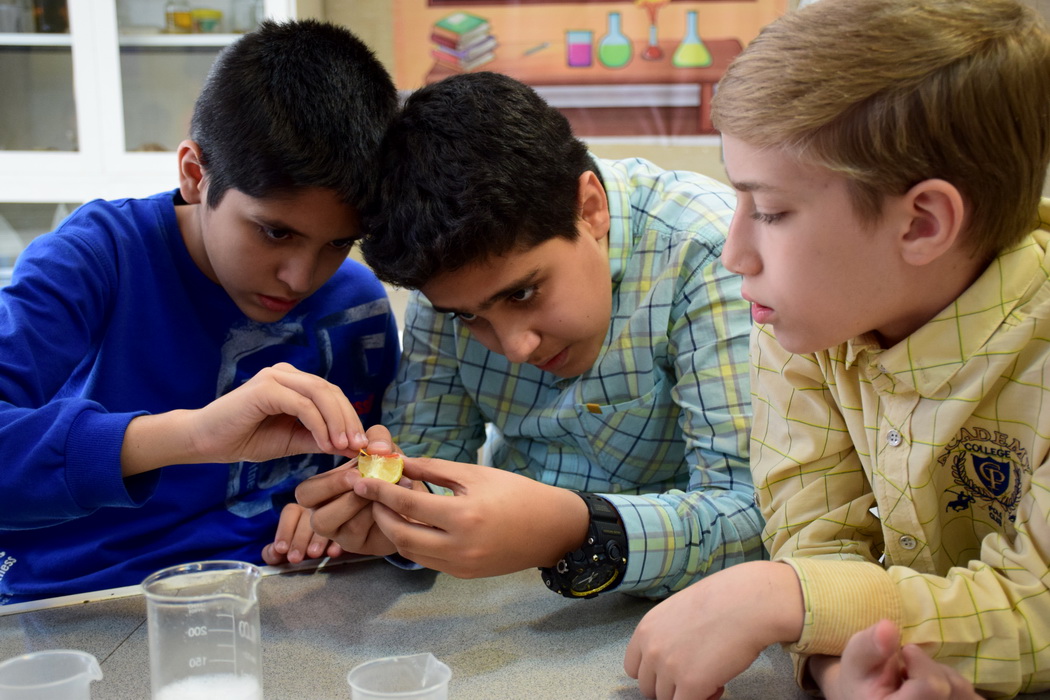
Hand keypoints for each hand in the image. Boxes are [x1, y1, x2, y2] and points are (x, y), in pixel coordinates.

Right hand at [122, 363, 369, 475]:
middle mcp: (286, 374)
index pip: (332, 395)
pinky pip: (302, 404)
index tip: (363, 445)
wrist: (203, 441)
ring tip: (344, 447)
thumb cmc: (245, 438)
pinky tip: (325, 444)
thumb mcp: (291, 440)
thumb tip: (352, 446)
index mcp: (294, 383)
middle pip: (331, 391)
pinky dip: (319, 424)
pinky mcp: (266, 388)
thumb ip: (319, 439)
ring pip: (320, 394)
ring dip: (337, 422)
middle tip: (360, 446)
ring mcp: (275, 377)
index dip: (350, 418)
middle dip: (349, 420)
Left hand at [261, 503, 343, 564]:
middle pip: (307, 517)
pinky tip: (333, 553)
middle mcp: (318, 506)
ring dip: (318, 539)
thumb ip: (276, 551)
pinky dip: (338, 541)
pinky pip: (346, 527)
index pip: (290, 512)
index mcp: (301, 508)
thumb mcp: (291, 547)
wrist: (338, 542)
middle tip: (295, 558)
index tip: (281, 549)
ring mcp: (336, 510)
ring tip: (313, 555)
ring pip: (326, 520)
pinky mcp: (351, 520)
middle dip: (299, 540)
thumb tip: (272, 554)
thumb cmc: (308, 544)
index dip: (284, 531)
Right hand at [295, 432, 413, 556]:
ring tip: (384, 489)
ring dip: (356, 502)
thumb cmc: (392, 474)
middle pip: (309, 509)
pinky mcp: (355, 544)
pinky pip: (354, 531)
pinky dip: (372, 514)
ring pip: (327, 522)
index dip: (328, 482)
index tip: (356, 470)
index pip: (305, 492)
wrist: (416, 501)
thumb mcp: (385, 450)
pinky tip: (391, 503)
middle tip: (361, 479)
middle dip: (334, 490)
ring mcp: (339, 532)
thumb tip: (375, 448)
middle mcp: (325, 513)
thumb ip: (378, 438)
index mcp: (324, 492)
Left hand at [351, 457, 588, 577]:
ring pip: (411, 552)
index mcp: (463, 517)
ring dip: (394, 531)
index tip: (362, 480)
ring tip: (390, 508)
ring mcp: (461, 566)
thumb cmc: (517, 493)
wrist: (552, 529)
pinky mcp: (464, 574)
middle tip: (372, 496)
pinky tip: (413, 523)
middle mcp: (459, 547)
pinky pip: (428, 560)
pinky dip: (414, 542)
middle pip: (401, 536)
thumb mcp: (475, 474)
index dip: (380, 492)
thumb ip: (434, 470)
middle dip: (381, 515)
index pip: (408, 505)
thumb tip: (399, 463)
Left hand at [624, 561, 804, 699]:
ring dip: (688, 694)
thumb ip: (667, 635)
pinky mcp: (690, 684)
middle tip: (696, 674)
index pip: (633, 668)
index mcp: (646, 629)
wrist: (746, 603)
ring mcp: (669, 668)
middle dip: (671, 686)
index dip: (653, 674)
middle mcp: (652, 649)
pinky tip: (718, 685)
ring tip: (712, 675)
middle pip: (649, 688)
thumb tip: (671, 656)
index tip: (671, 672)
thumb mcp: (679, 611)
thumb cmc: (722, 601)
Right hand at [814, 620, 979, 699]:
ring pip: (966, 692)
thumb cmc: (862, 680)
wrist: (867, 698)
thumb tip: (889, 626)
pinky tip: (935, 695)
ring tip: (920, 682)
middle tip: (908, 672)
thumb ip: (869, 645)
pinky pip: (974, 699)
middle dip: (931, 668)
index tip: (903, 653)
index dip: (919, 660)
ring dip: (945, 677)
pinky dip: (957, 690)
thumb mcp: (857, 660)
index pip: (933, 686)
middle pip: (953, 687)